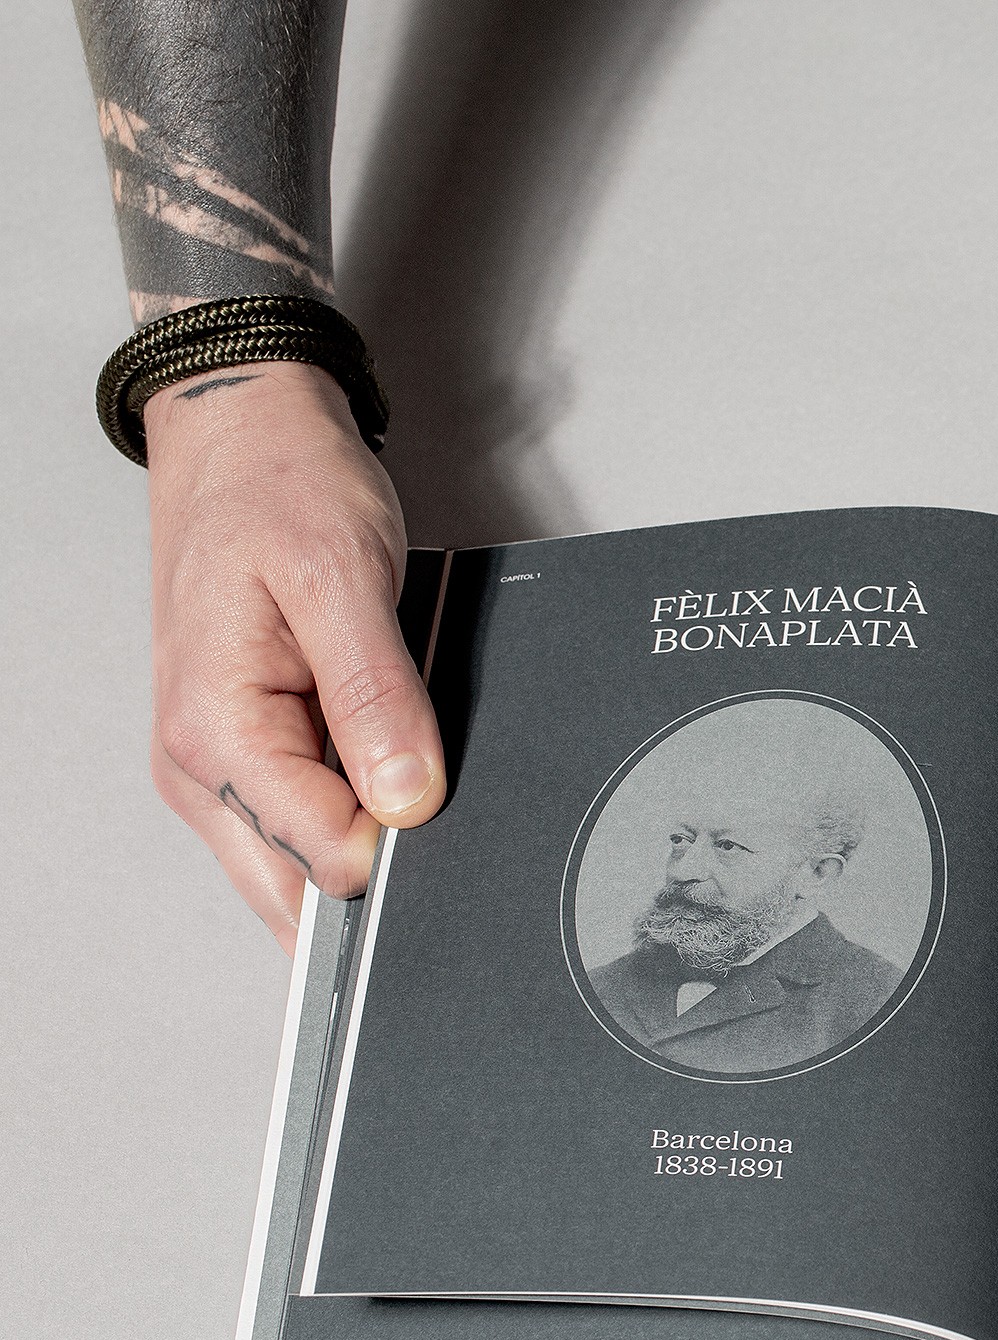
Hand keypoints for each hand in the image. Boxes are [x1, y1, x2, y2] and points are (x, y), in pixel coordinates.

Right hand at [144, 361, 445, 952]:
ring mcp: (221, 768)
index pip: (325, 862)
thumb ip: (377, 696)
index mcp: (214, 733)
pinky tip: (376, 743)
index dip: (403, 843)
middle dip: (380, 857)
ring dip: (369, 828)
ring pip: (309, 865)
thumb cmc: (279, 486)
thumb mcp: (342, 575)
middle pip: (308, 889)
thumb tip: (409, 800)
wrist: (244, 436)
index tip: (438, 789)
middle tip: (421, 769)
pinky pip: (311, 820)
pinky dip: (358, 802)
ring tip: (392, 738)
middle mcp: (202, 767)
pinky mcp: (251, 755)